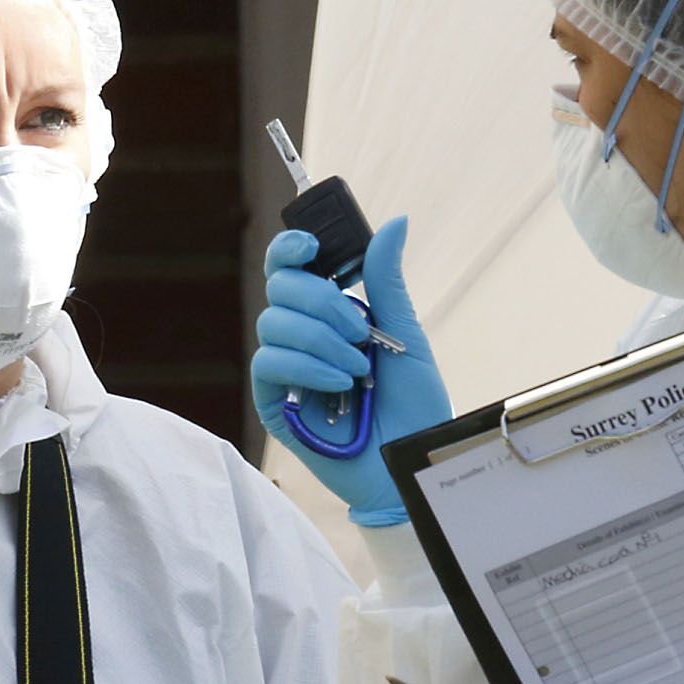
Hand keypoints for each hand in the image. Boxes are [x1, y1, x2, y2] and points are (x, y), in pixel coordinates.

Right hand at [251, 217, 452, 524]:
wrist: (411, 462)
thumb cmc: (415, 407)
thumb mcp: (406, 335)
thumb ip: (386, 280)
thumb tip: (396, 221)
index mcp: (329, 312)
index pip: (291, 266)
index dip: (291, 247)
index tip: (313, 248)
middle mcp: (302, 334)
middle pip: (280, 287)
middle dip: (322, 303)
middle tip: (361, 333)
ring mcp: (285, 368)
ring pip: (274, 324)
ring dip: (322, 342)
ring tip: (358, 371)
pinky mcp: (273, 402)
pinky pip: (269, 364)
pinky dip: (307, 368)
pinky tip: (339, 386)